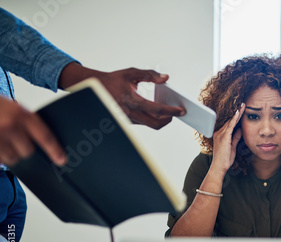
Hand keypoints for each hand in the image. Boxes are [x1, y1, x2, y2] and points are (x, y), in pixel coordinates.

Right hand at [0, 96, 65, 165]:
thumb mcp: (13, 107)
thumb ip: (27, 122)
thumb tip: (44, 143)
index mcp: (21, 114)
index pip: (45, 136)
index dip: (55, 150)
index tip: (61, 160)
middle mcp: (9, 126)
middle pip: (28, 152)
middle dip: (25, 150)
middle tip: (17, 142)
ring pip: (12, 159)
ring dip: (10, 155)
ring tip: (2, 141)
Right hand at [59, 63, 184, 129]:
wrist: (95, 88)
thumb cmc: (114, 80)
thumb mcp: (131, 73)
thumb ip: (150, 75)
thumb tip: (165, 78)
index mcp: (132, 101)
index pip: (156, 110)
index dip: (171, 111)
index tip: (181, 110)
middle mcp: (130, 113)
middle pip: (156, 124)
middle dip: (169, 119)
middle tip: (177, 112)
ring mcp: (129, 119)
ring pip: (150, 124)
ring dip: (161, 119)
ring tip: (169, 110)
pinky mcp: (128, 121)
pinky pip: (144, 122)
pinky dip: (153, 118)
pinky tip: (158, 110)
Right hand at [211, 104, 244, 173]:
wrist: (219, 167)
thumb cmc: (225, 159)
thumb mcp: (232, 147)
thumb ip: (235, 138)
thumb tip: (240, 130)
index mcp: (220, 135)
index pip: (229, 123)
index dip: (236, 117)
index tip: (241, 110)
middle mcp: (219, 133)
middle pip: (229, 120)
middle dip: (237, 112)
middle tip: (243, 104)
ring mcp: (220, 135)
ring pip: (230, 121)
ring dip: (237, 113)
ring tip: (243, 106)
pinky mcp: (224, 137)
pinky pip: (230, 126)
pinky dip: (234, 119)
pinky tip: (238, 113)